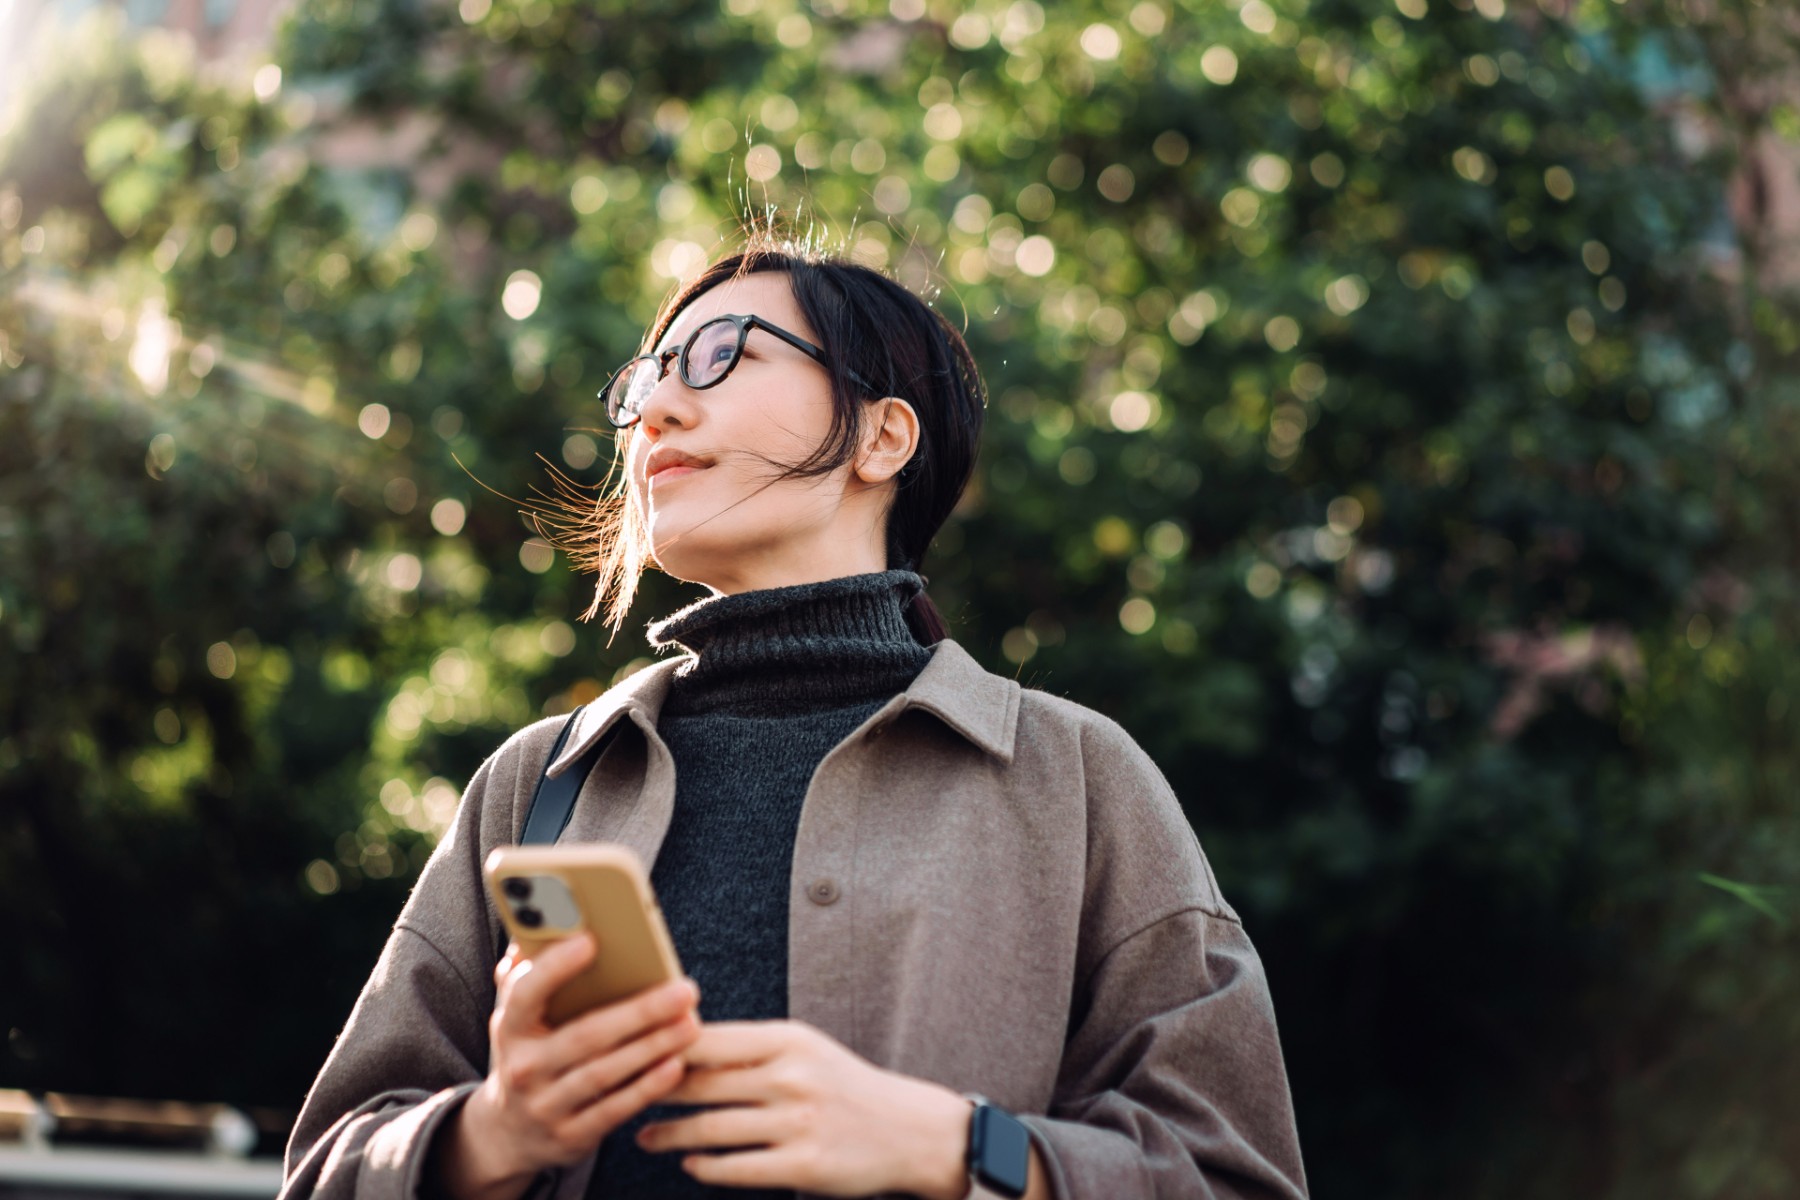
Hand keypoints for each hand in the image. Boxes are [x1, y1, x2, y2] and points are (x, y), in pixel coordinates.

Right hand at [427, 934, 701, 1199]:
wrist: (506, 1135)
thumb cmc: (527, 1053)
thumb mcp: (515, 1018)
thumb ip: (526, 974)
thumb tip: (537, 925)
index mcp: (508, 1028)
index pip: (525, 994)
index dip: (555, 967)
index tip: (592, 940)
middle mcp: (523, 1069)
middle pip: (585, 1035)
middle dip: (639, 1012)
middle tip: (684, 989)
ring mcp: (546, 1107)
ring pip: (605, 1073)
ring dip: (653, 1047)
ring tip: (690, 1023)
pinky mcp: (571, 1137)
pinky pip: (615, 1109)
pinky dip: (647, 1087)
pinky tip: (676, 1065)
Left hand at [633, 1020, 974, 1199]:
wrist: (909, 1130)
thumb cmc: (844, 1085)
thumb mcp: (805, 1049)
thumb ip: (750, 1047)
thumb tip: (679, 1041)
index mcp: (788, 1039)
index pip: (707, 1039)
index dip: (661, 1048)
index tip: (627, 1054)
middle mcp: (791, 1077)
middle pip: (699, 1085)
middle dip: (652, 1092)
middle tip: (620, 1097)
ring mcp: (797, 1123)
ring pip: (709, 1129)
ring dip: (668, 1136)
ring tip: (643, 1136)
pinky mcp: (803, 1167)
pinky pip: (736, 1168)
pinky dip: (705, 1166)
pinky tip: (690, 1163)